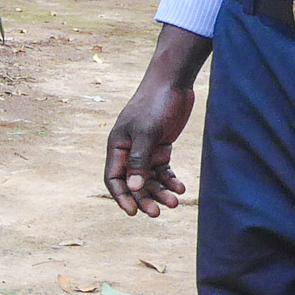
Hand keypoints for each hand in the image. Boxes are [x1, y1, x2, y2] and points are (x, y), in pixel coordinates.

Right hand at [104, 23, 209, 218]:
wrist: (173, 81)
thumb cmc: (155, 103)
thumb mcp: (147, 132)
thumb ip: (140, 160)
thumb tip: (134, 188)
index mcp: (117, 146)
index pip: (114, 179)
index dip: (122, 197)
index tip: (133, 212)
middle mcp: (128, 151)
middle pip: (133, 183)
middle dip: (144, 199)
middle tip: (157, 213)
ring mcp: (145, 150)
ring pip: (150, 179)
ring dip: (160, 192)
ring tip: (175, 202)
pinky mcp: (161, 147)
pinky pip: (163, 170)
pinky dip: (171, 180)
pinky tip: (181, 188)